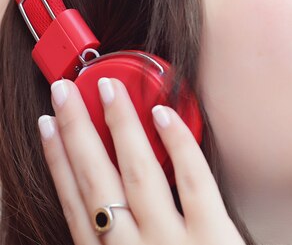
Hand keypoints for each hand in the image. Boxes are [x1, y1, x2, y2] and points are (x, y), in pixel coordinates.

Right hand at [38, 78, 244, 244]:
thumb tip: (101, 215)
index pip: (77, 204)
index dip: (59, 162)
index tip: (49, 127)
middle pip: (97, 182)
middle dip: (77, 133)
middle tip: (65, 91)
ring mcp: (172, 242)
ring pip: (137, 175)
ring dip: (118, 128)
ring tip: (106, 89)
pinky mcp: (213, 237)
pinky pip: (193, 182)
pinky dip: (175, 146)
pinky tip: (161, 114)